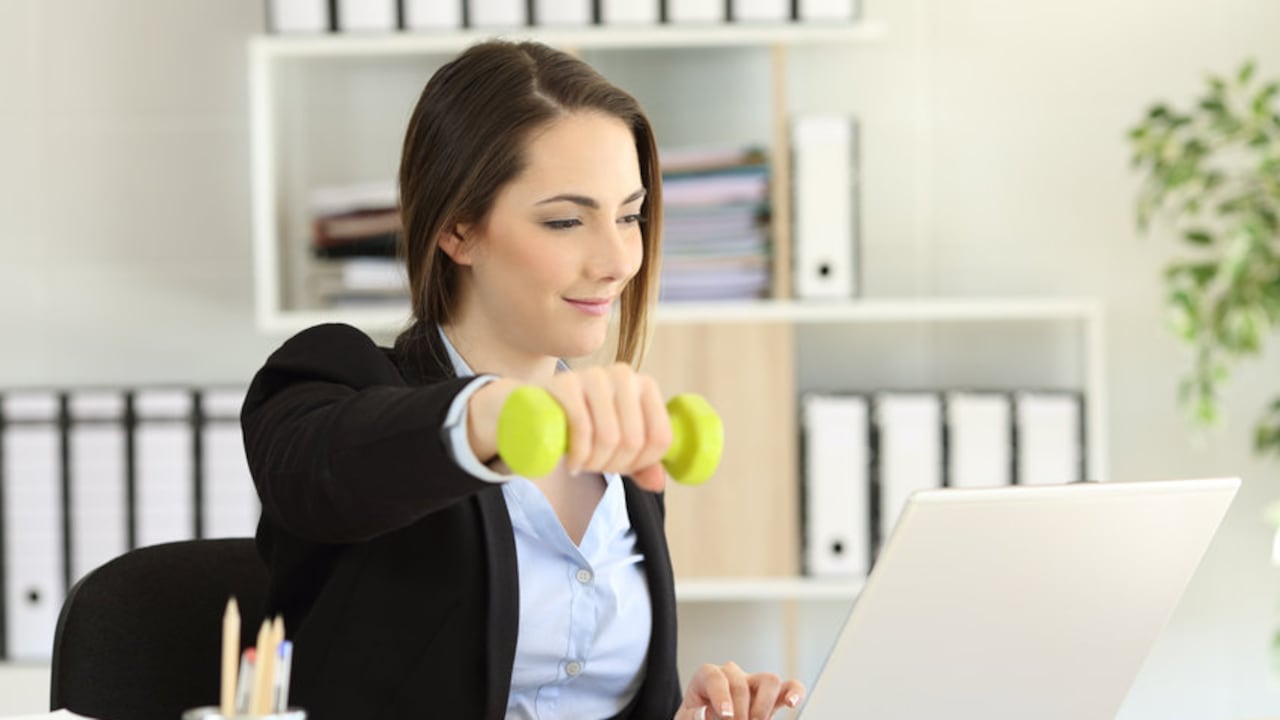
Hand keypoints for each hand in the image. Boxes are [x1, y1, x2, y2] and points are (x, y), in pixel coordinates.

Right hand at [468, 364, 672, 490]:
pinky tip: (572, 463)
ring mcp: (594, 376)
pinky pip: (582, 427)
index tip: (624, 469)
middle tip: (596, 469)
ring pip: (609, 436)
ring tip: (583, 465)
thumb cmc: (586, 425)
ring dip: (595, 463)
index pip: (660, 437)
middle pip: (634, 440)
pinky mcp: (566, 383)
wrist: (537, 406)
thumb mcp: (617, 443)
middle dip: (615, 466)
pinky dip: (579, 455)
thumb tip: (658, 483)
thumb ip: (643, 464)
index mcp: (646, 386)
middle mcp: (624, 375)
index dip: (643, 463)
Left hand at [675, 662, 804, 719]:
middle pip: (740, 683)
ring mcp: (754, 683)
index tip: (726, 715)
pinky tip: (790, 704)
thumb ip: (692, 717)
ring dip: (763, 707)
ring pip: (769, 680)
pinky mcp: (773, 696)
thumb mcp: (689, 719)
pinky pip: (790, 687)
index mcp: (707, 677)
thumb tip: (705, 712)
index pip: (714, 676)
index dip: (721, 696)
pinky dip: (794, 693)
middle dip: (740, 712)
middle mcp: (732, 675)